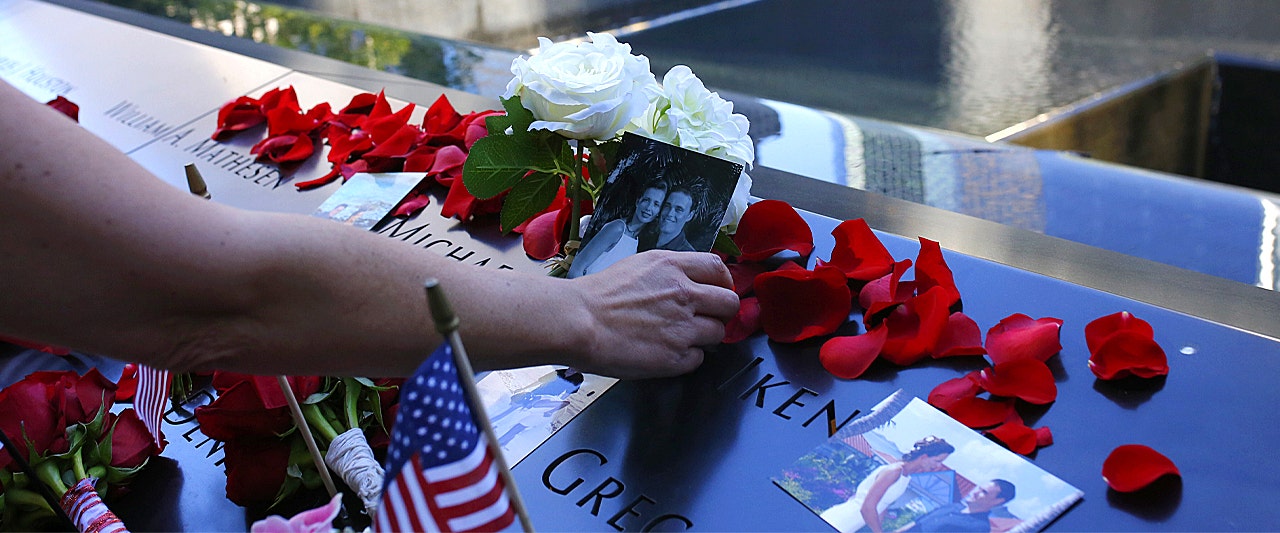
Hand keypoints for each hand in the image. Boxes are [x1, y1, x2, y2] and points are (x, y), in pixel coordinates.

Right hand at [571, 250, 738, 378]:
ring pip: (718, 333)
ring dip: (704, 336)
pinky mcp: (676, 357)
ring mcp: (683, 327)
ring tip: (678, 337)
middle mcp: (684, 294)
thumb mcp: (639, 266)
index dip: (722, 282)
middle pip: (729, 303)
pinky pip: (698, 359)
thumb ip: (670, 272)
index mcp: (673, 267)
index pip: (719, 269)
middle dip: (720, 311)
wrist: (578, 322)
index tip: (717, 291)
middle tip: (705, 317)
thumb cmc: (598, 296)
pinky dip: (686, 358)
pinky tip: (665, 351)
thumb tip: (692, 282)